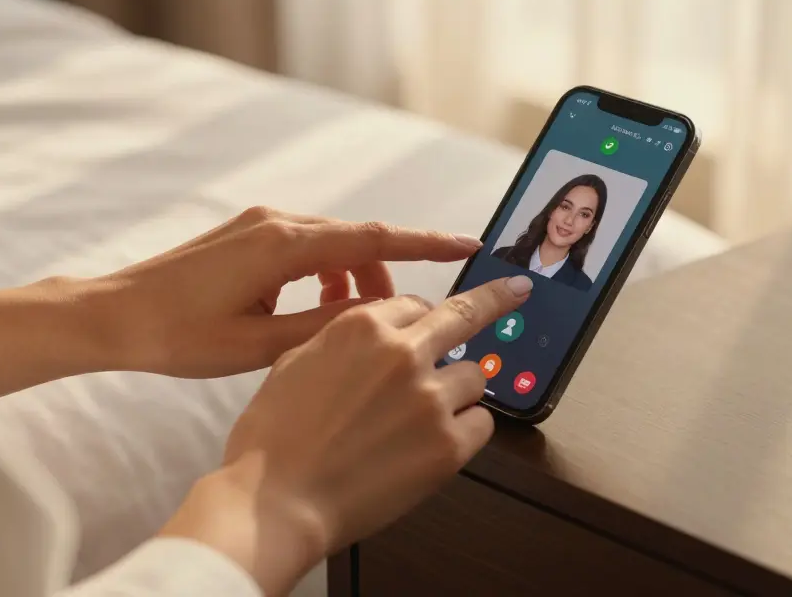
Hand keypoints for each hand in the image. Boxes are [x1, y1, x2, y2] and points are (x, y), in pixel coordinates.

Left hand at [0, 207, 481, 395]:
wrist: (109, 315)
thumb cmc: (176, 335)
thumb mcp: (259, 345)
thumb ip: (326, 327)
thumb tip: (379, 316)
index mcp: (283, 245)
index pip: (374, 238)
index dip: (427, 243)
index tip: (470, 245)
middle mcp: (274, 222)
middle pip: (356, 240)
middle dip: (385, 274)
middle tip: (398, 317)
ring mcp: (257, 223)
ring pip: (330, 245)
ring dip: (350, 279)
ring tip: (345, 325)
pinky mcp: (244, 234)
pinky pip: (303, 248)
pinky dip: (322, 275)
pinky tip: (310, 312)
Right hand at [160, 274, 533, 595]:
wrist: (278, 502)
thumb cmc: (273, 438)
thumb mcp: (296, 362)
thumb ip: (344, 341)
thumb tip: (376, 337)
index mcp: (362, 326)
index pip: (413, 306)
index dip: (418, 323)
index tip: (433, 323)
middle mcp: (404, 353)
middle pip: (465, 316)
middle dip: (496, 298)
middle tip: (518, 290)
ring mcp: (431, 398)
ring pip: (475, 376)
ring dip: (457, 392)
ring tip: (424, 420)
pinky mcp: (448, 446)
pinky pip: (481, 424)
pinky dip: (465, 432)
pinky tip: (436, 446)